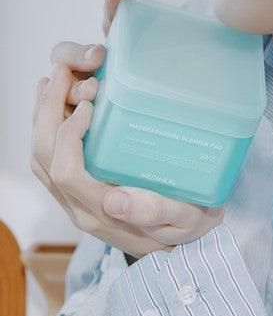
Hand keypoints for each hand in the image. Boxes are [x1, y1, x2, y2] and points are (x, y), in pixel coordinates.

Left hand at [31, 0, 224, 258]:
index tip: (91, 102)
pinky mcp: (75, 192)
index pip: (66, 172)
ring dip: (42, 116)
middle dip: (48, 111)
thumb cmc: (189, 222)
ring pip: (39, 157)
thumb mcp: (185, 219)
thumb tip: (114, 202)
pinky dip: (46, 126)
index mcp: (102, 214)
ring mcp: (73, 201)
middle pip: (43, 159)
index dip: (69, 134)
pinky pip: (47, 158)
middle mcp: (79, 209)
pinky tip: (58, 102)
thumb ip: (154, 212)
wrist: (184, 242)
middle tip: (64, 73)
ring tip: (55, 79)